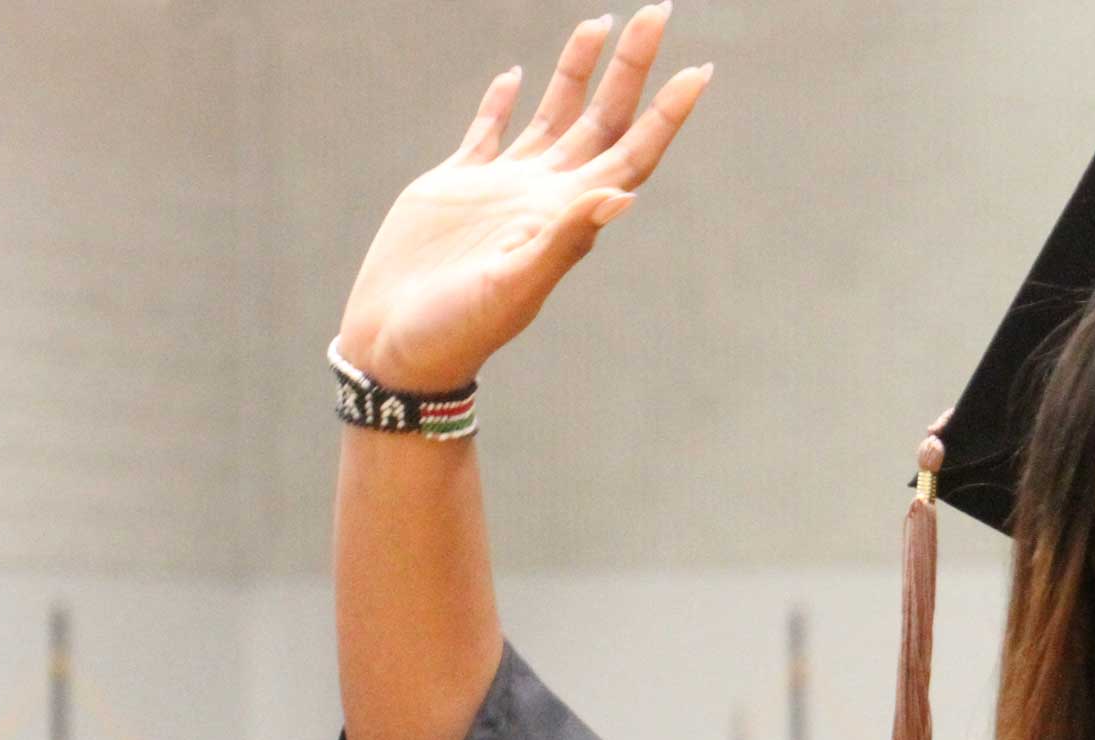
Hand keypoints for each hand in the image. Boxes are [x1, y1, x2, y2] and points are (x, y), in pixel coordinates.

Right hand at [335, 4, 711, 393]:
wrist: (396, 351)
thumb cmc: (456, 331)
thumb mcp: (512, 287)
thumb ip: (563, 239)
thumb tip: (621, 195)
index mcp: (564, 215)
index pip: (631, 152)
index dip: (667, 114)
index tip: (699, 71)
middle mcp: (542, 195)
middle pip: (602, 118)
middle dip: (631, 66)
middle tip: (658, 10)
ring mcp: (500, 189)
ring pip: (553, 114)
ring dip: (578, 71)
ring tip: (600, 22)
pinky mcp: (455, 188)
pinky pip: (487, 133)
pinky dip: (501, 103)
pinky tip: (514, 75)